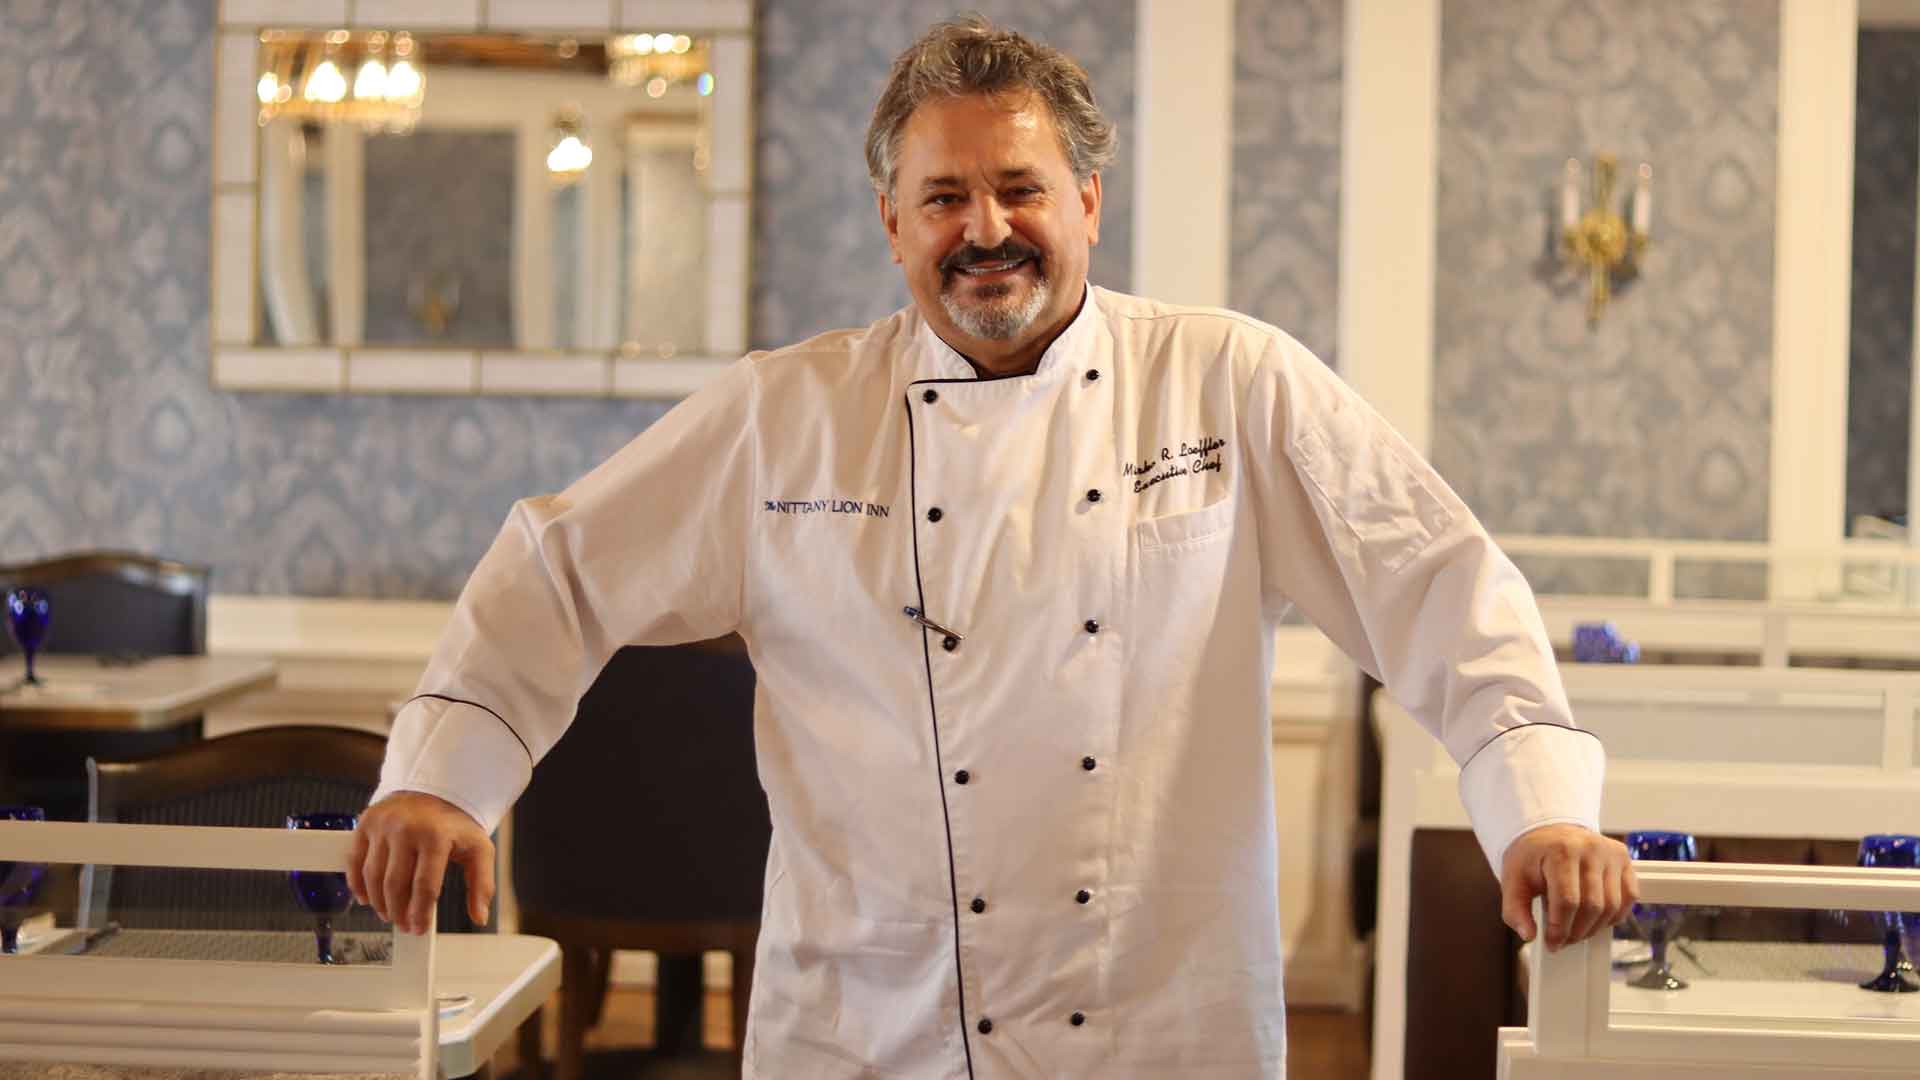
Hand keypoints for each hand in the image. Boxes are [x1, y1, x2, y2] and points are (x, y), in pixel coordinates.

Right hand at [348, 791, 494, 934]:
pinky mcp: (366, 823)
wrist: (433, 788)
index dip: (420, 913)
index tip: (419, 929)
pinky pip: (355, 861)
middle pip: (395, 885)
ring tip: (389, 914)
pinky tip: (367, 898)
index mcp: (436, 836)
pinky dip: (357, 885)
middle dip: (398, 912)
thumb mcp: (478, 849)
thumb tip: (480, 917)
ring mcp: (383, 825)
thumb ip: (482, 883)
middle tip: (404, 925)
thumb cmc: (455, 824)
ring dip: (378, 903)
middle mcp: (406, 829)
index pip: (425, 886)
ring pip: (372, 876)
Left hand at [1500, 823, 1637, 951]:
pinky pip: (1629, 896)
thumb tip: (1528, 935)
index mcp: (1561, 851)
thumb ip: (1515, 909)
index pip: (1567, 901)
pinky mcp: (1623, 858)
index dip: (1560, 929)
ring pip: (1612, 905)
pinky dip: (1615, 915)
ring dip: (1595, 927)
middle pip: (1592, 906)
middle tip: (1564, 940)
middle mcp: (1590, 849)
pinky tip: (1596, 919)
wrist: (1548, 832)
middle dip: (1577, 931)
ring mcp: (1610, 853)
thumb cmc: (1531, 857)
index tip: (1552, 943)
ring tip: (1577, 930)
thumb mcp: (1513, 879)